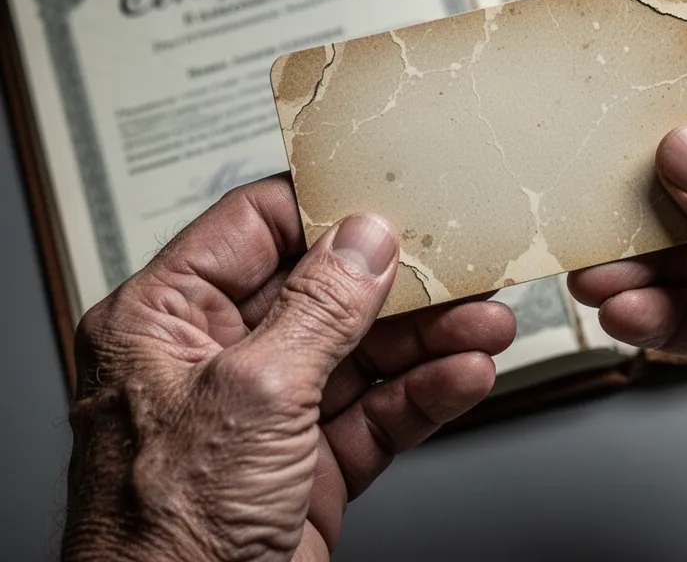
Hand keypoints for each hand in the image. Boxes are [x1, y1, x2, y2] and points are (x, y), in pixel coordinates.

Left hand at [62, 174, 514, 561]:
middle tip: (460, 267)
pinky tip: (463, 376)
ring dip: (428, 341)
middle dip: (399, 286)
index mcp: (165, 322)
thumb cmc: (162, 537)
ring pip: (360, 355)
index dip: (324, 210)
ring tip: (484, 324)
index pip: (252, 230)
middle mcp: (215, 361)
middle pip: (322, 294)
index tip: (387, 198)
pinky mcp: (308, 464)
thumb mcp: (251, 396)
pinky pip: (375, 412)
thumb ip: (317, 310)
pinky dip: (423, 396)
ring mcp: (266, 415)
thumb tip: (362, 241)